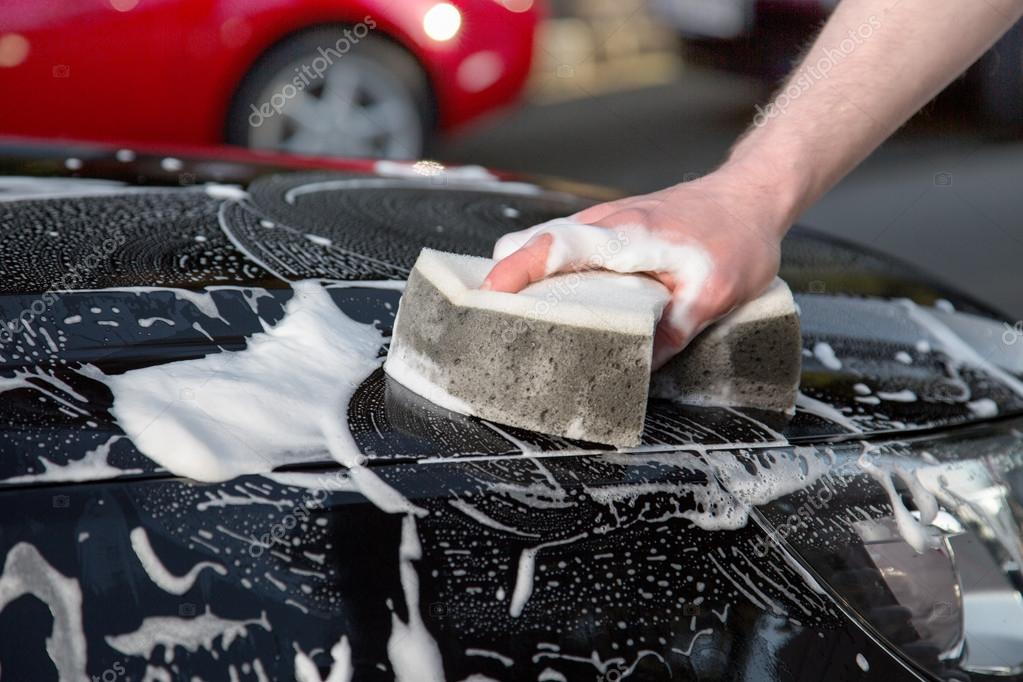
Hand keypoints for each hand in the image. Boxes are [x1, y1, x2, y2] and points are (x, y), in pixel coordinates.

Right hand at [482, 167, 792, 367]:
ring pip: (544, 243)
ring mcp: (605, 224)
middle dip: (502, 276)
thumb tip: (638, 368)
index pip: (556, 247)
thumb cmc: (737, 236)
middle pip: (533, 242)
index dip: (517, 271)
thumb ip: (675, 329)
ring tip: (510, 318)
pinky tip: (553, 302)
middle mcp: (606, 224)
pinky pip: (564, 247)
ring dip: (521, 275)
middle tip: (487, 318)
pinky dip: (543, 270)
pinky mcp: (610, 230)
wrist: (752, 196)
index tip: (488, 295)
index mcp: (627, 235)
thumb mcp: (718, 292)